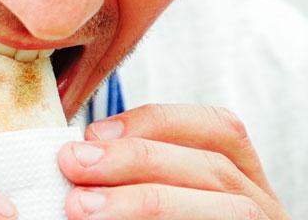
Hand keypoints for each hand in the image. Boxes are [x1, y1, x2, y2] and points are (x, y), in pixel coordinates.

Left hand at [58, 104, 289, 218]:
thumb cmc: (142, 218)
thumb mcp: (143, 197)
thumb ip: (128, 179)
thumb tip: (74, 157)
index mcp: (236, 180)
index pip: (217, 129)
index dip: (155, 122)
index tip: (93, 132)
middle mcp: (260, 207)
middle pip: (213, 168)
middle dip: (137, 159)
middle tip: (73, 164)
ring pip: (226, 208)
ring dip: (146, 200)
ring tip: (82, 206)